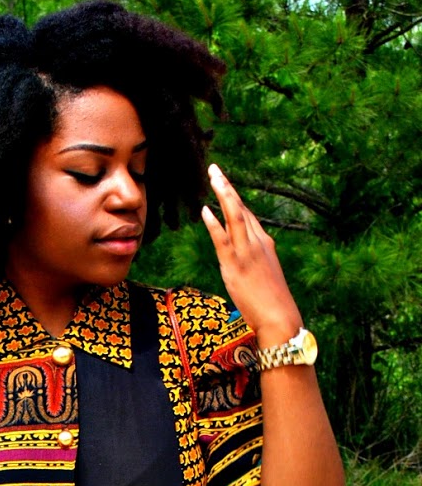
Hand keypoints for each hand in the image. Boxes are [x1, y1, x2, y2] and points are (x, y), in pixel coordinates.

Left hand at [201, 164, 302, 344]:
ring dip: (224, 194)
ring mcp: (246, 252)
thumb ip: (254, 262)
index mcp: (264, 244)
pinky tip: (205, 210)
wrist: (280, 316)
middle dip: (227, 188)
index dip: (234, 199)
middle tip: (215, 169)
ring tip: (213, 177)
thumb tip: (243, 259)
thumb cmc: (272, 302)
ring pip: (235, 216)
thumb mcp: (265, 276)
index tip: (223, 185)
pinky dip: (214, 223)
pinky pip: (223, 239)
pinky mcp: (236, 265)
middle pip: (241, 209)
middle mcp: (257, 242)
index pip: (248, 216)